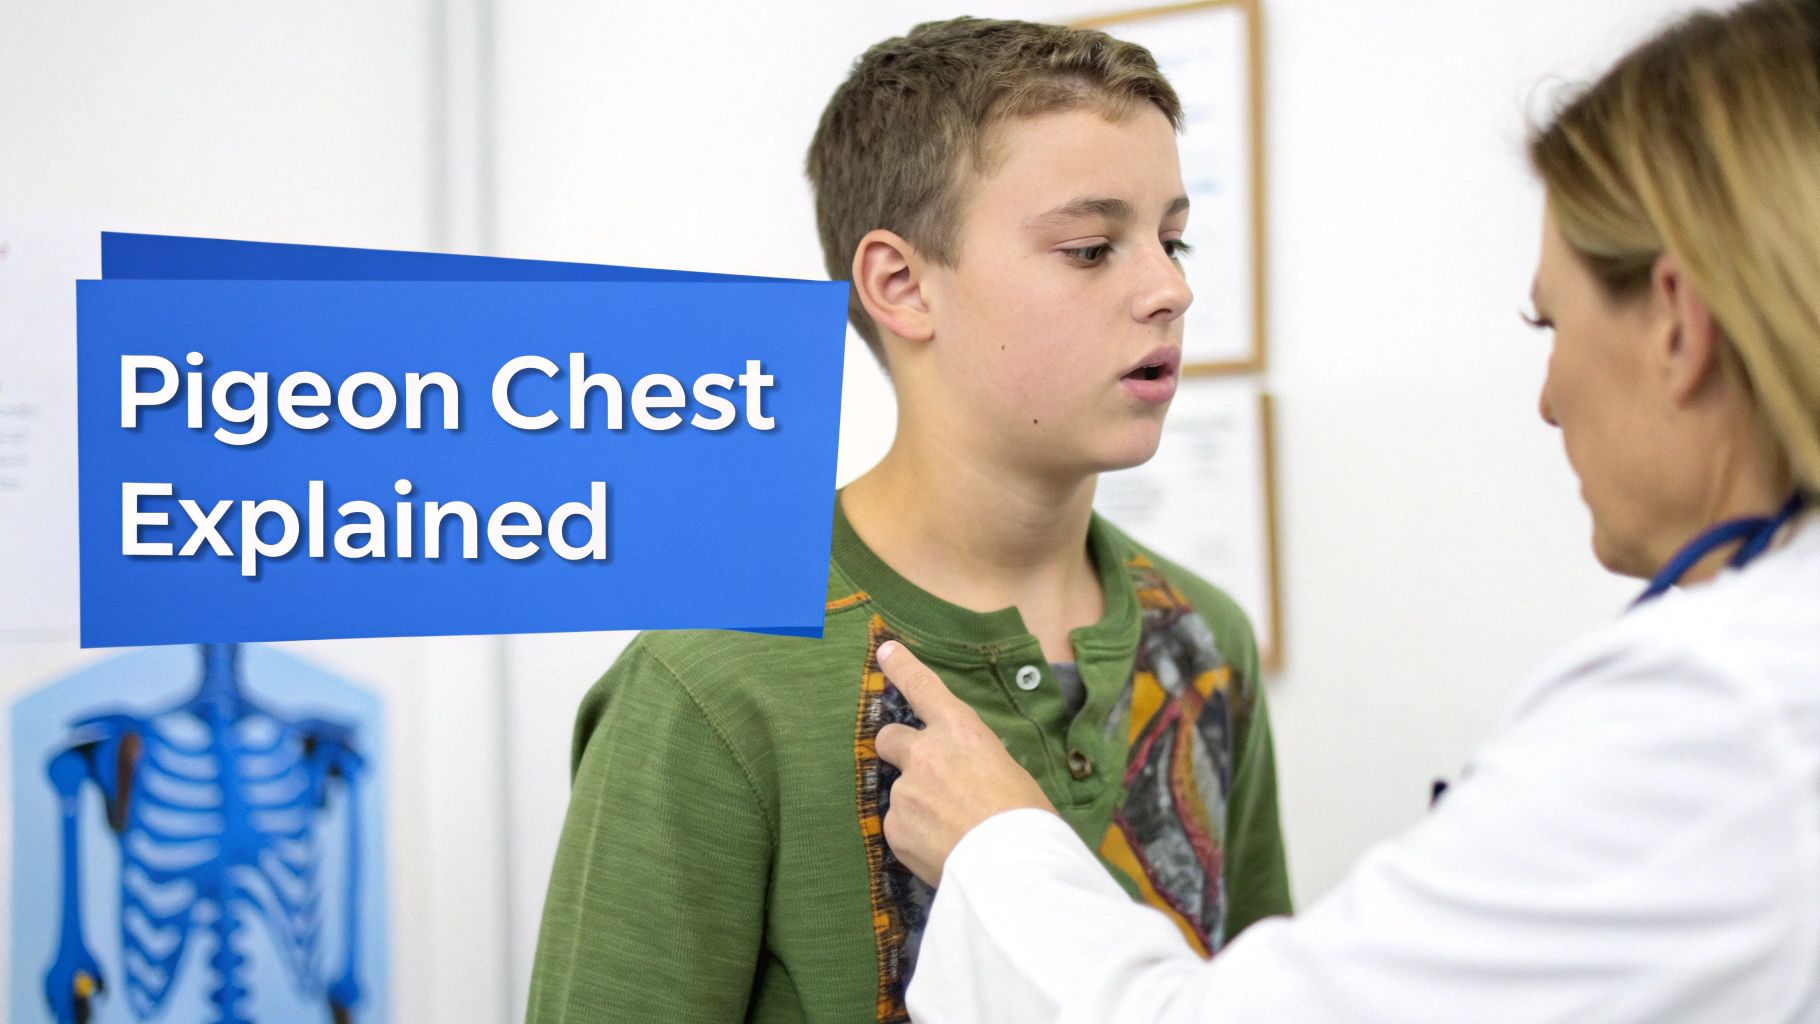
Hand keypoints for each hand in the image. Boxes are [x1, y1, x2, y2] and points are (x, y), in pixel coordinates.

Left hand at [874, 640, 1056, 886]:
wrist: (1010, 867)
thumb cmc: (1026, 819)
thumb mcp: (1009, 774)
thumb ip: (975, 765)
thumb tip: (965, 776)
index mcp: (961, 731)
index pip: (924, 688)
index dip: (902, 666)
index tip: (885, 651)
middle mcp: (925, 753)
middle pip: (889, 737)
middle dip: (898, 750)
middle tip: (920, 774)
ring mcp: (905, 790)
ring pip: (901, 792)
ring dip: (918, 806)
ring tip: (952, 833)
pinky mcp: (894, 826)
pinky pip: (900, 827)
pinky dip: (916, 837)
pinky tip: (943, 851)